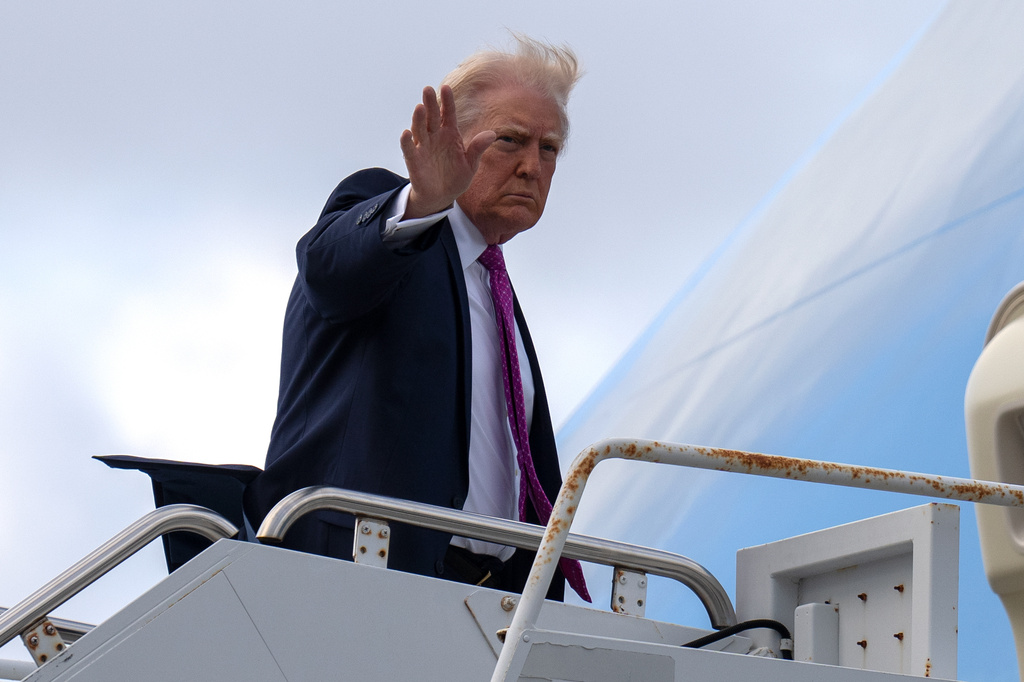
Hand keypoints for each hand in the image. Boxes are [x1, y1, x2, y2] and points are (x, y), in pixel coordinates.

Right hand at [399, 85, 495, 218]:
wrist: (442, 197)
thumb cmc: (457, 178)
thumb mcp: (470, 164)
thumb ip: (477, 149)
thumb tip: (492, 134)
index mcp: (450, 134)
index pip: (448, 114)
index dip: (447, 102)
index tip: (447, 88)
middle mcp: (435, 136)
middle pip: (432, 117)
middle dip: (430, 104)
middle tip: (428, 89)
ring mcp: (423, 147)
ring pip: (420, 129)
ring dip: (419, 119)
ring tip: (420, 108)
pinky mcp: (413, 160)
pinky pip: (409, 149)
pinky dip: (407, 141)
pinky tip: (406, 133)